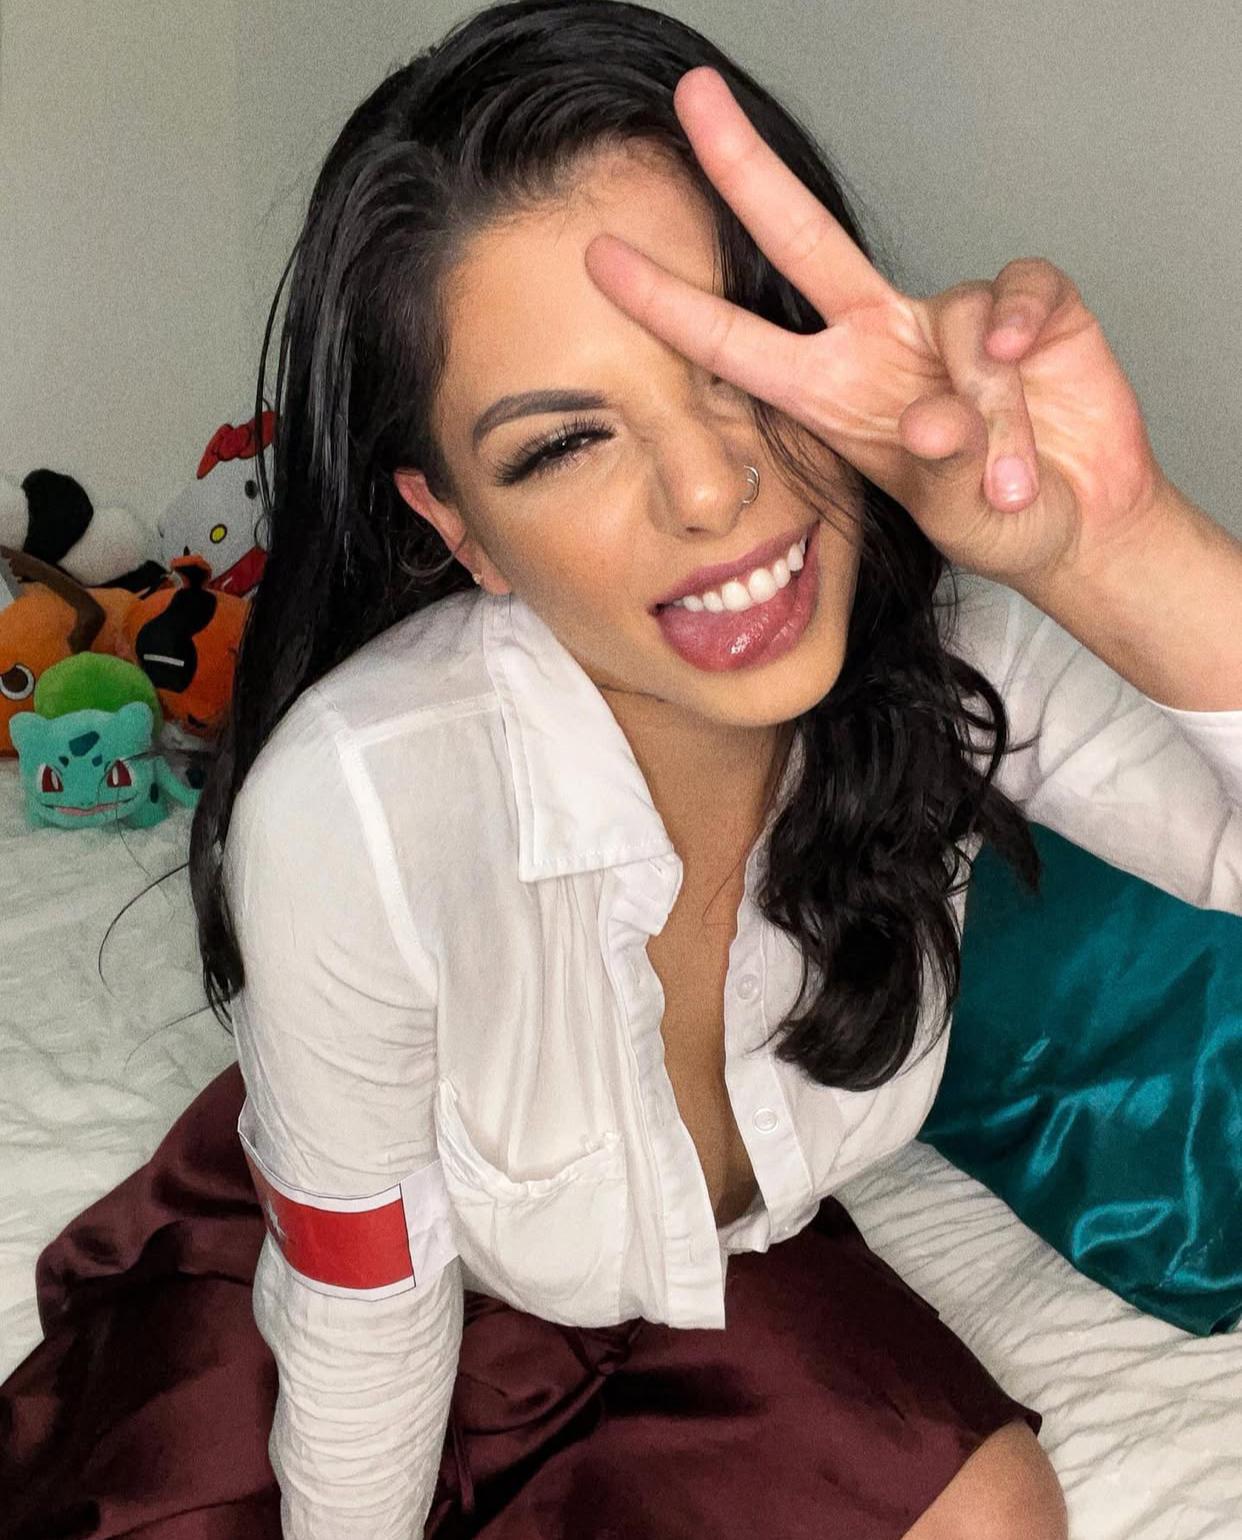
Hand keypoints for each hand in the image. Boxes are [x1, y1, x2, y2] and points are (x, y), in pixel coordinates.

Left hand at [583, 66, 1170, 592]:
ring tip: (1008, 480)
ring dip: (989, 406)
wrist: (1077, 522)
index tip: (598, 259)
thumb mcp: (954, 512)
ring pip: (958, 316)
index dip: (669, 302)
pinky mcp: (1034, 308)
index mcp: (832, 392)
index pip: (734, 340)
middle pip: (802, 235)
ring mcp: (953, 320)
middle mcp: (880, 339)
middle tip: (692, 94)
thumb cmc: (994, 519)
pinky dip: (1027, 332)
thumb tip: (935, 418)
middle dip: (744, 166)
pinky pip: (1020, 294)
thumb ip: (942, 469)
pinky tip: (1033, 373)